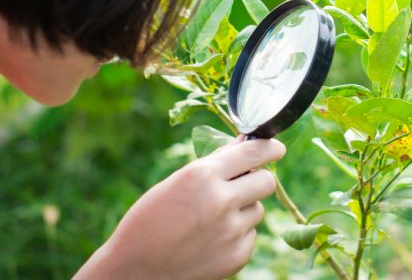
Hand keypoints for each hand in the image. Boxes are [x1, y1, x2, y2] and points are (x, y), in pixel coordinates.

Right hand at [74, 138, 285, 279]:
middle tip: (244, 184)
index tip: (277, 147)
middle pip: (266, 181)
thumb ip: (215, 164)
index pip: (254, 152)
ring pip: (258, 209)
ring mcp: (230, 231)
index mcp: (202, 175)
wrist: (134, 270)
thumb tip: (246, 143)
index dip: (270, 148)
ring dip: (243, 209)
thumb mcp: (177, 182)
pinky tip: (211, 239)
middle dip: (258, 179)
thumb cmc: (151, 219)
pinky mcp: (236, 256)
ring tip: (212, 219)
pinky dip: (237, 234)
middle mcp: (220, 201)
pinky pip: (250, 234)